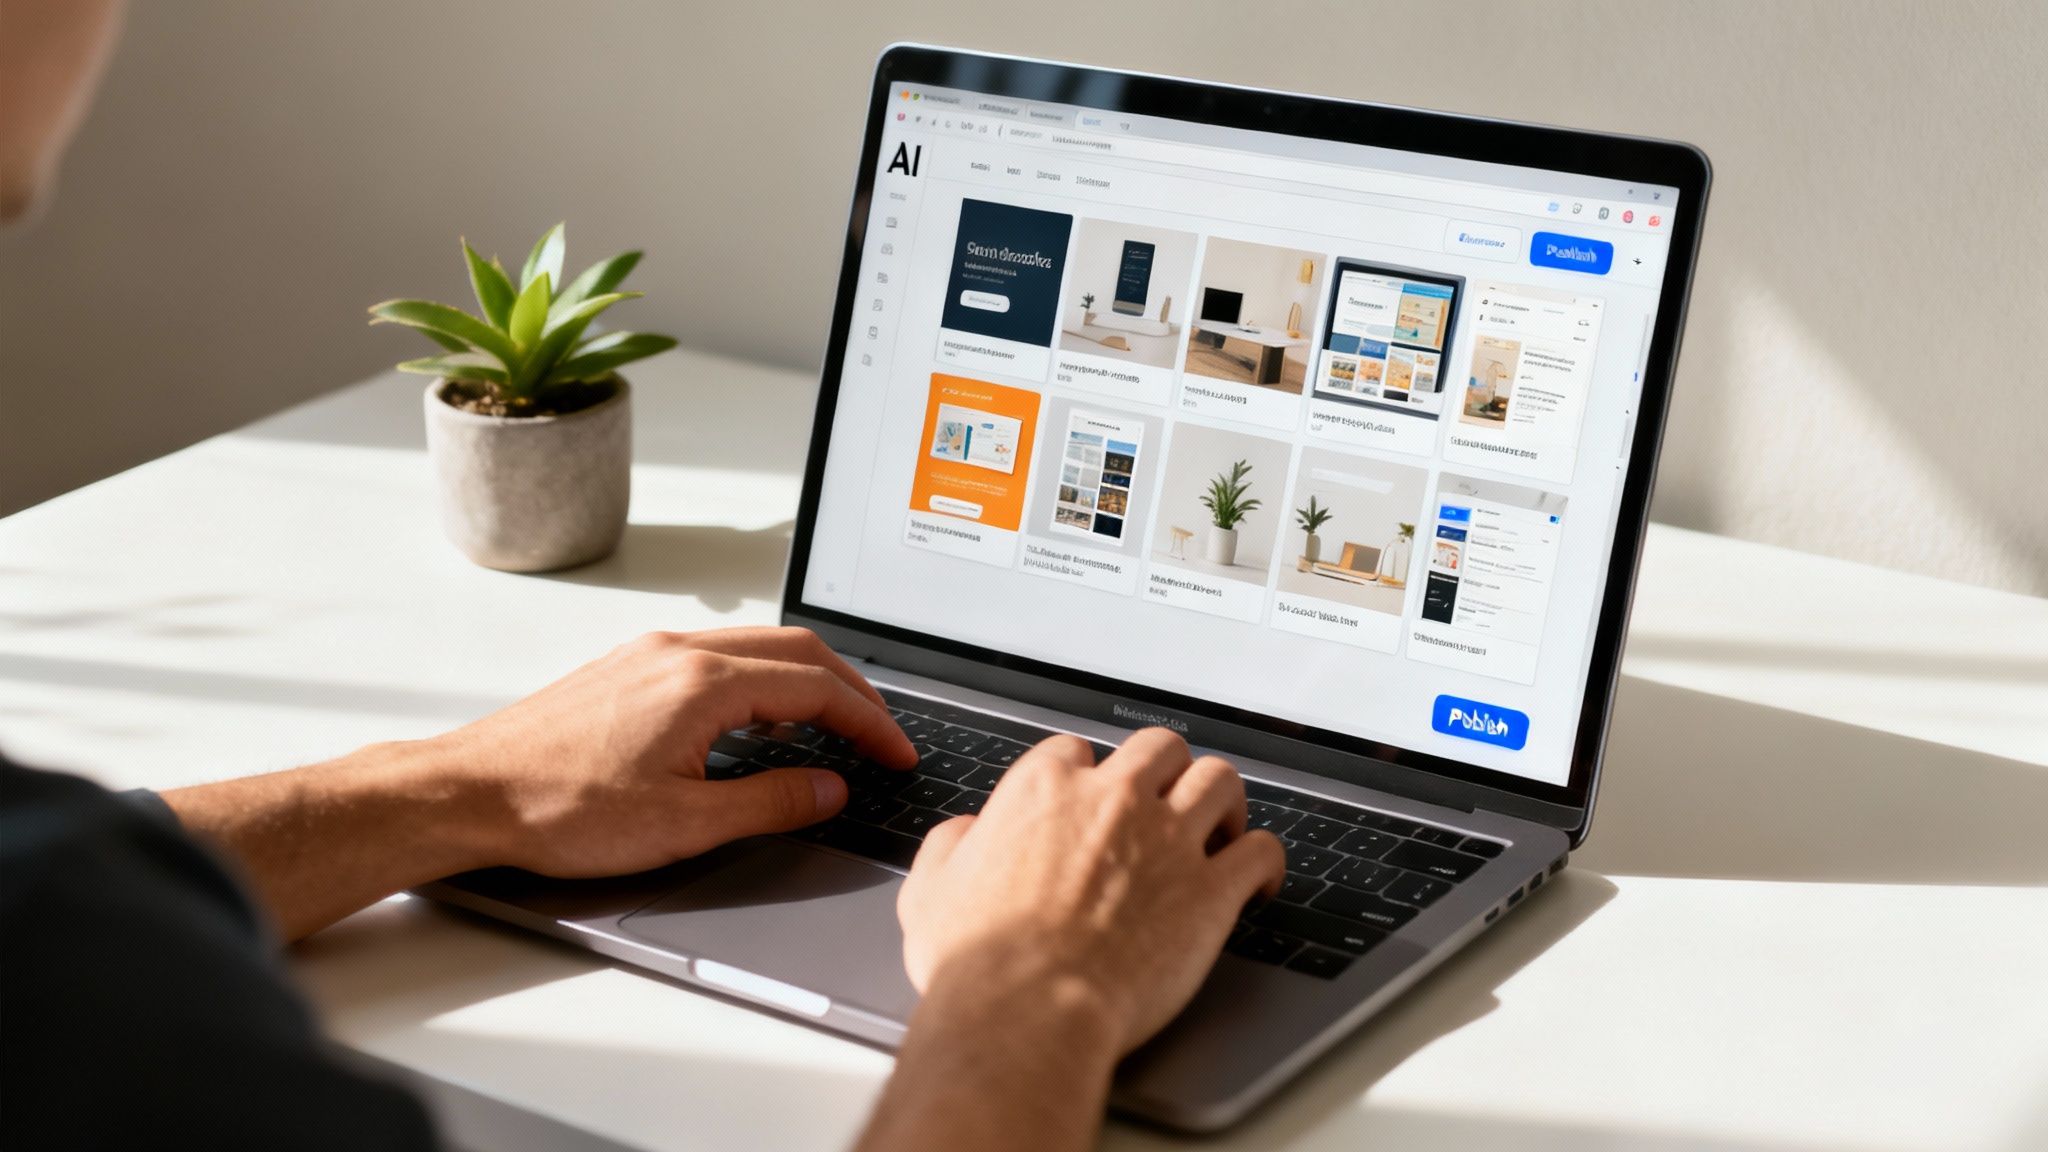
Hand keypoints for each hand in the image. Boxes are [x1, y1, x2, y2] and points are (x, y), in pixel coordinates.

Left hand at [429, 626, 917, 878]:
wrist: (468, 794)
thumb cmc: (556, 808)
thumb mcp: (682, 824)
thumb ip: (768, 802)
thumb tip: (827, 789)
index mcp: (702, 683)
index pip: (816, 688)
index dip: (869, 722)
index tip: (896, 753)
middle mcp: (678, 653)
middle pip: (796, 651)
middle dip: (851, 690)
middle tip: (881, 734)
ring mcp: (649, 654)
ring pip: (756, 647)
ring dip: (807, 680)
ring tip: (834, 725)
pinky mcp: (626, 667)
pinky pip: (718, 656)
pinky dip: (762, 679)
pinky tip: (759, 719)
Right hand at [896, 728, 1284, 1056]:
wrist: (1028, 1009)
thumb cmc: (979, 962)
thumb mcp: (929, 892)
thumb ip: (950, 847)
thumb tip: (966, 833)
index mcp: (1044, 790)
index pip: (1077, 750)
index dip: (1089, 775)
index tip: (1094, 799)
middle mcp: (1113, 799)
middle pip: (1160, 748)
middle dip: (1166, 770)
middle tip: (1167, 801)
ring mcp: (1168, 840)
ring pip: (1219, 781)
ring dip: (1222, 801)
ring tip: (1221, 826)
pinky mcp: (1211, 890)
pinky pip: (1262, 851)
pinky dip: (1265, 860)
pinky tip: (1259, 879)